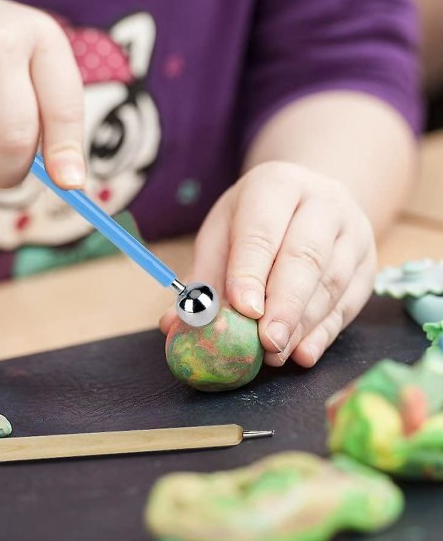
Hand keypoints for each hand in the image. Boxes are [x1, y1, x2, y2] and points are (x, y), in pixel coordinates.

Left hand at [160, 161, 376, 366]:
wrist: (311, 200)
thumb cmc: (257, 221)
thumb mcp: (223, 234)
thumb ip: (203, 278)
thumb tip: (172, 324)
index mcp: (276, 185)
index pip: (262, 231)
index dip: (251, 272)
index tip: (243, 309)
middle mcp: (322, 202)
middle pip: (304, 256)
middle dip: (284, 305)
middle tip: (265, 343)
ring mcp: (353, 232)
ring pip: (331, 282)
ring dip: (302, 325)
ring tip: (275, 355)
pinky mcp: (368, 264)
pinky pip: (349, 302)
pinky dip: (325, 333)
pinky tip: (303, 353)